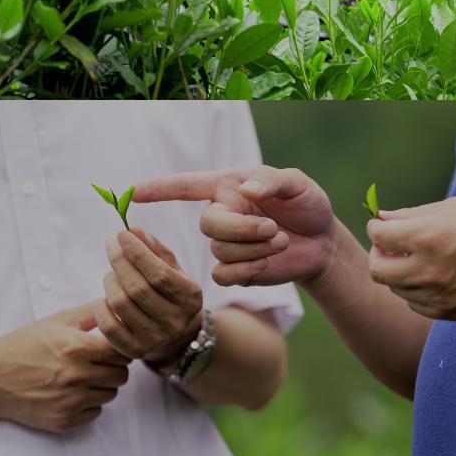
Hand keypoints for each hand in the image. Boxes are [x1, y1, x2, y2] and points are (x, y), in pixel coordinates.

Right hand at [0, 301, 131, 432]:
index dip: (119, 348)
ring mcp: (72, 401)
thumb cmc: (23, 346)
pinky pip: (96, 412)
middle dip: (113, 367)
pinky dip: (88, 404)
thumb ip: (88, 312)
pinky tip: (71, 392)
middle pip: (122, 375)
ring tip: (81, 376)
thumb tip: (111, 304)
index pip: (123, 351)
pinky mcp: (66, 419)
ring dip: (102, 385)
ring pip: (111, 394)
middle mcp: (78, 375)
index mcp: (78, 348)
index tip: (110, 347)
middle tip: (97, 362)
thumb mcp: (54, 322)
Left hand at [95, 229, 203, 364]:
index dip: (137, 252)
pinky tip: (106, 298)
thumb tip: (133, 230)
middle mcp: (176, 321)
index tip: (122, 234)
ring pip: (120, 303)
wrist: (172, 333)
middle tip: (111, 245)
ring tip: (111, 273)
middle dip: (119, 261)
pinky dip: (101, 307)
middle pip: (137, 288)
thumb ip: (154, 248)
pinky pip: (108, 326)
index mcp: (190, 297)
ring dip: (110, 280)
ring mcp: (156, 339)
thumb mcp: (170, 267)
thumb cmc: (167, 291)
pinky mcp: (135, 350)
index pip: (160, 274)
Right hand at [133, 166, 338, 286]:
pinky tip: (267, 263)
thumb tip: (246, 189)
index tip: (133, 191)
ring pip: (220, 251)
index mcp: (227, 186)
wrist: (323, 242)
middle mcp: (220, 213)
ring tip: (280, 240)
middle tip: (273, 228)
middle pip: (209, 225)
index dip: (159, 188)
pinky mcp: (234, 270)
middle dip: (243, 229)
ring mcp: (224, 244)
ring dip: (255, 249)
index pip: (185, 186)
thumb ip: (273, 180)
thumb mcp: (298, 185)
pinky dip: (247, 270)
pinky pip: (224, 275)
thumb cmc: (307, 205)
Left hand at [367, 196, 455, 319]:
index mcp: (426, 238)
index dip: (377, 227)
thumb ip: (410, 215)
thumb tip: (382, 218)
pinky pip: (416, 304)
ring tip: (417, 259)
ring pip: (395, 289)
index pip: (377, 236)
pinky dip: (415, 291)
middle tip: (392, 245)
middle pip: (377, 269)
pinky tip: (431, 277)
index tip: (384, 225)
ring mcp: (440, 295)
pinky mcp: (451, 311)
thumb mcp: (450, 207)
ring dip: (398, 273)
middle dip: (379, 254)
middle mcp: (428, 270)